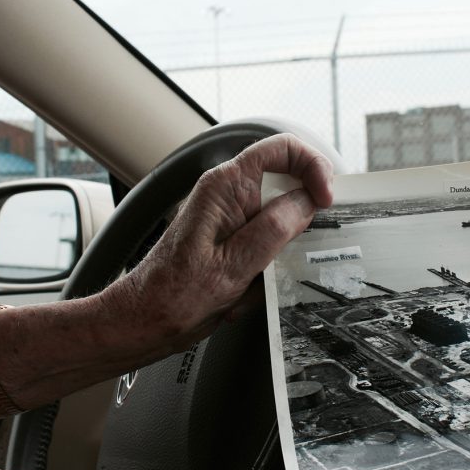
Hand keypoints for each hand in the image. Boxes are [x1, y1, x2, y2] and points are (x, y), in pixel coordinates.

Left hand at [119, 133, 333, 354]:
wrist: (144, 321)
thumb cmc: (173, 296)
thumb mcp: (235, 265)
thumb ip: (276, 228)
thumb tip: (308, 202)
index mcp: (225, 186)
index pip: (283, 149)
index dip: (313, 168)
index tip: (325, 200)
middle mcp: (227, 194)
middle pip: (287, 187)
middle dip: (296, 226)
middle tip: (293, 252)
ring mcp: (230, 217)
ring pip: (280, 223)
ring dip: (276, 258)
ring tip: (252, 284)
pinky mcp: (232, 240)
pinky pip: (266, 247)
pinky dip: (264, 273)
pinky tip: (241, 294)